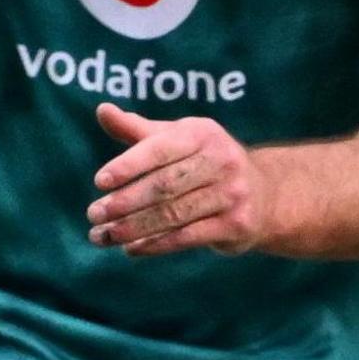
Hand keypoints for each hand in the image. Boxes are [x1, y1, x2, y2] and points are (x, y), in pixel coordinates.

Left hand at [87, 102, 265, 255]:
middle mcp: (222, 160)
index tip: (99, 182)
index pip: (160, 149)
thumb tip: (102, 110)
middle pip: (165, 185)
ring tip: (102, 236)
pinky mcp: (237, 224)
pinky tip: (132, 249)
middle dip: (125, 202)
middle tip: (93, 214)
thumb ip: (137, 129)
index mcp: (203, 133)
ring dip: (133, 228)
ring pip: (174, 214)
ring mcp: (233, 194)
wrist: (265, 195)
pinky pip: (188, 237)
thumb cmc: (205, 162)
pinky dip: (156, 245)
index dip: (129, 165)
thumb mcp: (177, 140)